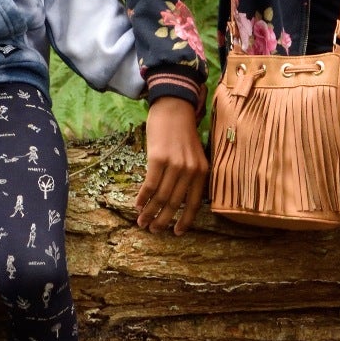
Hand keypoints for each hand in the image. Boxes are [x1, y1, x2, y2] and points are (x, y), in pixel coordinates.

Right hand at [136, 96, 208, 233]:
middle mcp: (191, 170)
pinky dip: (142, 198)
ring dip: (150, 213)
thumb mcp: (194, 155)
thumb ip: (190, 175)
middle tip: (153, 230)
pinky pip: (150, 185)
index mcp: (202, 171)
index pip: (195, 203)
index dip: (185, 221)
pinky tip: (137, 206)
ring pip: (161, 197)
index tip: (176, 233)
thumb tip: (178, 199)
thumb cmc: (181, 132)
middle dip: (163, 220)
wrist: (174, 108)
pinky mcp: (159, 158)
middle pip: (175, 203)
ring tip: (142, 222)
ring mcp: (175, 164)